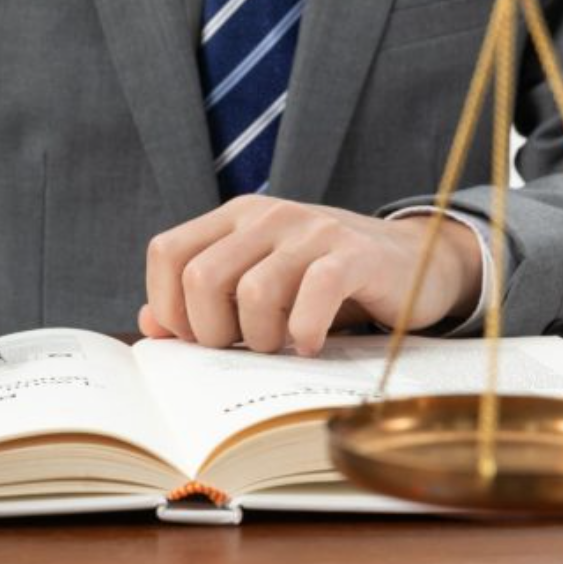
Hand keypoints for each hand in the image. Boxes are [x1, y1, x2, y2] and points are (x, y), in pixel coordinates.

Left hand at [140, 196, 482, 355]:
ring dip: (260, 338)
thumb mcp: (256, 284)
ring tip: (280, 345)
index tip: (197, 337)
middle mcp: (267, 216)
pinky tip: (311, 344)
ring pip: (253, 292)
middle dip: (212, 331)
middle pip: (201, 278)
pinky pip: (314, 294)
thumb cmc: (321, 283)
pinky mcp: (355, 255)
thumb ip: (201, 302)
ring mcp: (312, 231)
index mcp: (234, 218)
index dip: (169, 305)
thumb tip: (150, 325)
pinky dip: (305, 331)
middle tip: (242, 347)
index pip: (167, 253)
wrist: (413, 263)